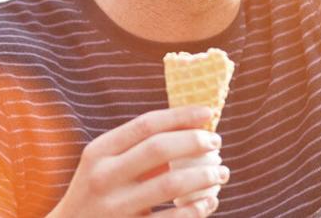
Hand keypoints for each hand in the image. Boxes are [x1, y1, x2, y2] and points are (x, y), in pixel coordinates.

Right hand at [47, 106, 229, 217]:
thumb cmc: (98, 193)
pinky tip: (209, 201)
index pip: (145, 124)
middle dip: (195, 141)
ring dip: (204, 175)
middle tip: (216, 142)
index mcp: (99, 152)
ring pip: (171, 184)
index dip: (180, 115)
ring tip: (221, 172)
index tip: (207, 112)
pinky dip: (197, 209)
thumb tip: (190, 127)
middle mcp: (104, 177)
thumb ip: (138, 149)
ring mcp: (115, 207)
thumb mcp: (105, 166)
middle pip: (159, 149)